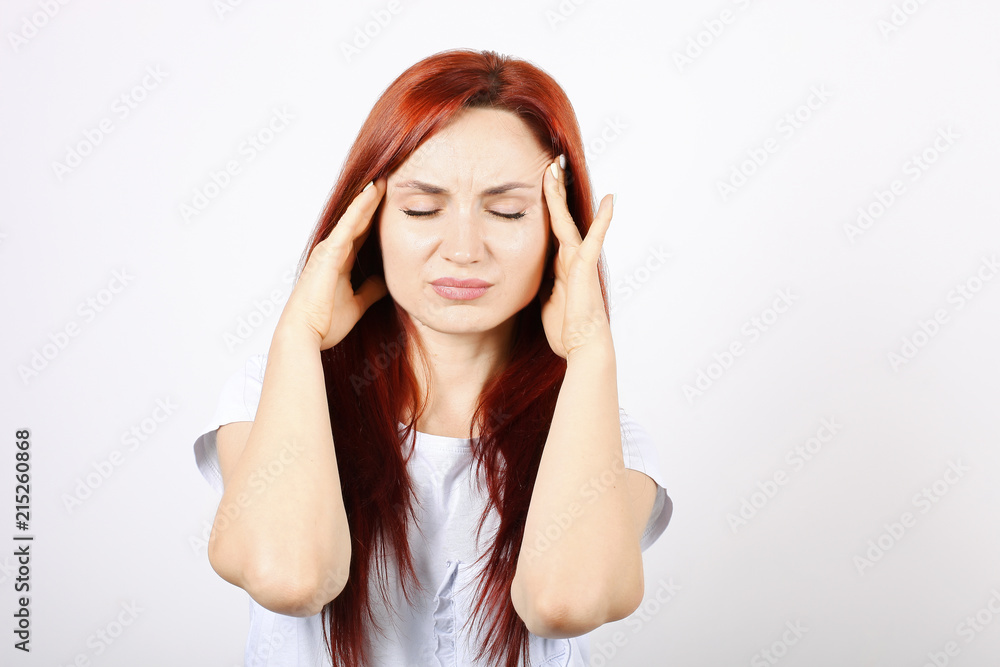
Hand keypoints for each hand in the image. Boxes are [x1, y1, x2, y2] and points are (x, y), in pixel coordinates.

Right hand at [276, 177, 388, 349]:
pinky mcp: (329, 253)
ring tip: (382, 181)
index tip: (389, 204)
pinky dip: (359, 209)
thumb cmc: (324, 322)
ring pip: (353, 218)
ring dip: (367, 199)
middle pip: (357, 221)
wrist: (304, 334)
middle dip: (372, 203)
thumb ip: (370, 292)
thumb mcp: (357, 305)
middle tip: (387, 182)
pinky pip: (348, 226)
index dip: (374, 219)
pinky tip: (371, 194)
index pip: (361, 235)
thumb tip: (384, 282)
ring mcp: (329, 250)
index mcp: (338, 263)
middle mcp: (332, 252)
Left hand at [539, 156, 613, 358]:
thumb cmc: (565, 329)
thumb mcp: (544, 301)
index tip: (540, 182)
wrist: (582, 346)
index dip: (547, 205)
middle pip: (559, 216)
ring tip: (557, 167)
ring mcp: (579, 260)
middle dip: (554, 189)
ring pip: (568, 219)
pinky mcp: (585, 267)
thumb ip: (542, 284)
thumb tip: (532, 278)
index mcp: (560, 264)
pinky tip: (610, 199)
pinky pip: (594, 238)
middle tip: (549, 163)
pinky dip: (602, 219)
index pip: (551, 227)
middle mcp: (571, 257)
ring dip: (562, 193)